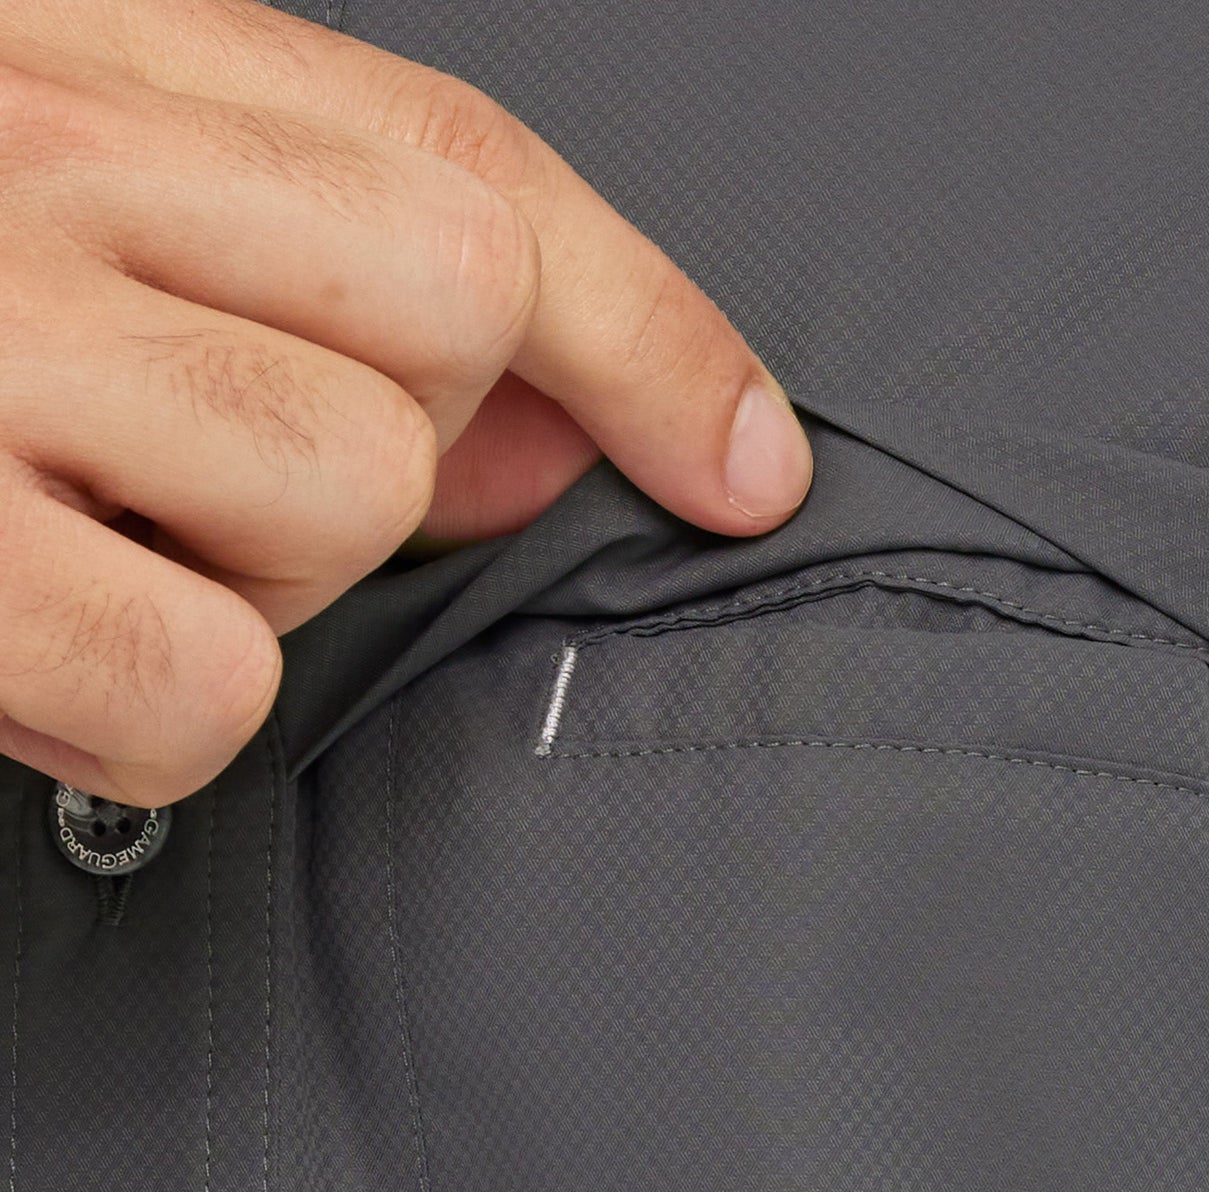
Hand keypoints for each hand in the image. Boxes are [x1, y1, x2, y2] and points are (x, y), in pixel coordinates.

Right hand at [0, 0, 813, 803]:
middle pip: (456, 319)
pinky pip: (204, 680)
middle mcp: (44, 151)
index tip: (748, 463)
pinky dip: (154, 719)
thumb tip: (556, 442)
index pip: (463, 166)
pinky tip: (45, 657)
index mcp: (92, 51)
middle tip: (204, 480)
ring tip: (95, 545)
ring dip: (265, 578)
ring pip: (357, 492)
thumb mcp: (83, 218)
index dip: (644, 329)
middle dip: (395, 448)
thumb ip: (318, 290)